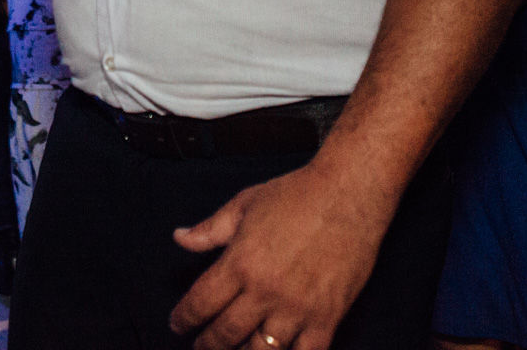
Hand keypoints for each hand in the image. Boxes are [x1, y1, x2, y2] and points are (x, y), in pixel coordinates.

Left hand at [167, 161, 392, 349]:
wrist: (349, 193)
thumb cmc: (297, 195)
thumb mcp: (244, 205)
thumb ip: (209, 229)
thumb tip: (180, 238)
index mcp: (240, 263)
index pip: (201, 303)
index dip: (184, 319)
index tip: (177, 325)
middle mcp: (265, 291)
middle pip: (226, 333)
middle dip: (208, 345)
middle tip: (201, 346)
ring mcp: (297, 307)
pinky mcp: (328, 316)